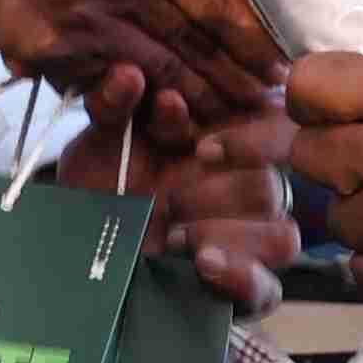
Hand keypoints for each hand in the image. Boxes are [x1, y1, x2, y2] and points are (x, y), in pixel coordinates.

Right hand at [0, 0, 274, 109]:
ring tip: (250, 107)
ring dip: (220, 86)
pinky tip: (196, 117)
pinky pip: (139, 80)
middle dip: (249, 55)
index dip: (253, 2)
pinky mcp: (80, 48)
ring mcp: (110, 10)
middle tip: (280, 81)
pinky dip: (170, 102)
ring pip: (182, 55)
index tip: (280, 27)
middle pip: (211, 16)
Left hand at [35, 72, 302, 312]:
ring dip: (228, 234)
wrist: (80, 244)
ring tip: (175, 235)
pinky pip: (267, 288)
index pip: (276, 129)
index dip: (251, 136)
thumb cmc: (104, 180)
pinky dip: (240, 277)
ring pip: (281, 235)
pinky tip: (203, 263)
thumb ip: (114, 106)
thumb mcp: (101, 138)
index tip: (200, 147)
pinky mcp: (240, 288)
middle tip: (171, 199)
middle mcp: (247, 187)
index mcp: (231, 141)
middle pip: (273, 185)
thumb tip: (128, 75)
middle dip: (220, 191)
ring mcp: (248, 241)